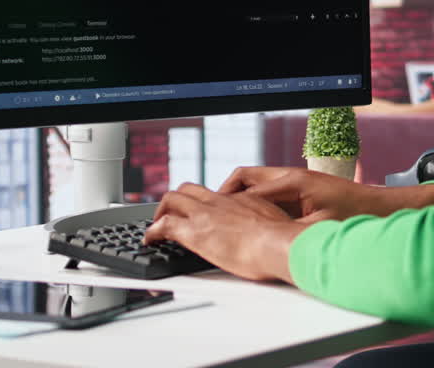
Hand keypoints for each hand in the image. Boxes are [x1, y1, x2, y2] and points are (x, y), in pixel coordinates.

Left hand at [144, 182, 304, 282]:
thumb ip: (270, 225)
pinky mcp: (194, 232)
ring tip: (157, 226)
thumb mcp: (279, 224)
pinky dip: (153, 231)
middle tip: (171, 213)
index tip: (200, 213)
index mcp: (241, 200)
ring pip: (172, 199)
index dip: (203, 203)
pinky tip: (149, 240)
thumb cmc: (283, 240)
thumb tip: (278, 233)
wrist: (278, 244)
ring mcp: (205, 214)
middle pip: (189, 189)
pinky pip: (164, 225)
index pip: (214, 195)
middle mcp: (220, 202)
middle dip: (176, 200)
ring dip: (161, 211)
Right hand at [219, 166, 433, 221]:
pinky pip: (267, 191)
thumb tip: (262, 237)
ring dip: (239, 199)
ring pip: (254, 183)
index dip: (226, 203)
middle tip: (212, 214)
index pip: (246, 187)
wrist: (380, 208)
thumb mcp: (317, 229)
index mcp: (292, 182)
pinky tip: (253, 223)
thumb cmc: (354, 215)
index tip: (211, 217)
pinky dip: (254, 203)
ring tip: (227, 220)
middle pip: (244, 177)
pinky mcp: (300, 189)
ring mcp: (294, 181)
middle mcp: (290, 176)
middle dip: (226, 194)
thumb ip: (286, 232)